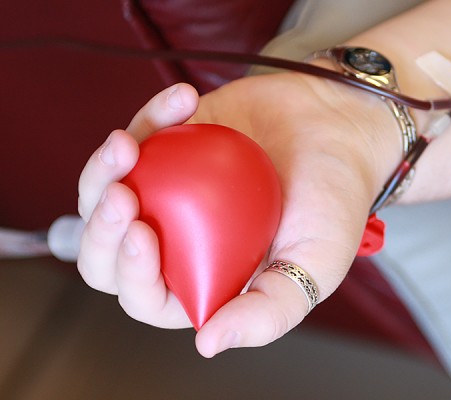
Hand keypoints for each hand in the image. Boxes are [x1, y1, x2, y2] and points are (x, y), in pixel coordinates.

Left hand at [77, 74, 400, 356]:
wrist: (341, 131)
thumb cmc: (333, 201)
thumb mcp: (316, 266)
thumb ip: (269, 312)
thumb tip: (208, 343)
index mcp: (205, 280)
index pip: (147, 296)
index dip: (131, 274)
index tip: (144, 234)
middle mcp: (179, 239)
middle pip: (108, 251)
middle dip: (100, 229)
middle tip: (121, 195)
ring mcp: (169, 190)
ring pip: (106, 192)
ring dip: (102, 169)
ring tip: (127, 142)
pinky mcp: (171, 143)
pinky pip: (142, 133)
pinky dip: (152, 114)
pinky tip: (184, 99)